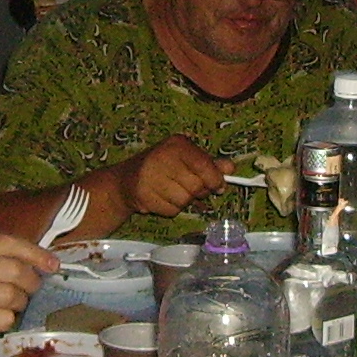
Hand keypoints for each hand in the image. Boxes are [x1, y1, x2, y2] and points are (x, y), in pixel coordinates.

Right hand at [0, 233, 53, 356]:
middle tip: (29, 291)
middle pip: (15, 270)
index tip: (52, 265)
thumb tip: (30, 258)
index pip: (8, 243)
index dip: (36, 254)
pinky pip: (3, 319)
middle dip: (31, 282)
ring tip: (10, 307)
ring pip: (12, 296)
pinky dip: (7, 321)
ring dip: (19, 304)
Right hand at [111, 136, 225, 218]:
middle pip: (196, 186)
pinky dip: (172, 209)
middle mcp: (162, 157)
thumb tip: (230, 168)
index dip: (215, 179)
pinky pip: (172, 211)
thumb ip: (209, 163)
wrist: (126, 180)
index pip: (204, 165)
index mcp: (177, 145)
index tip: (218, 186)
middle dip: (198, 192)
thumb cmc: (162, 166)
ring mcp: (150, 176)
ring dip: (184, 201)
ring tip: (173, 191)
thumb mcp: (186, 159)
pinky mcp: (144, 195)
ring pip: (185, 201)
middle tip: (190, 188)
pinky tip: (163, 198)